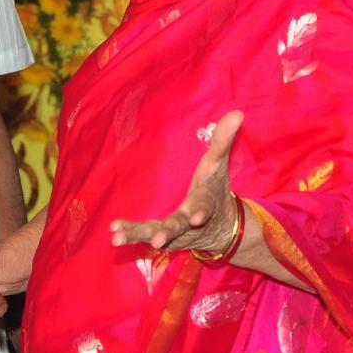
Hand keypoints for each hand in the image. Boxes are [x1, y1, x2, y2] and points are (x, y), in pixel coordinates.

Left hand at [110, 110, 242, 253]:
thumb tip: (237, 112)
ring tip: (119, 238)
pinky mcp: (164, 237)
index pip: (204, 206)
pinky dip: (131, 234)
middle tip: (158, 240)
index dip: (200, 211)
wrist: (222, 227)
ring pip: (158, 234)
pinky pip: (146, 235)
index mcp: (205, 202)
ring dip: (140, 235)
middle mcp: (191, 222)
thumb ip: (223, 140)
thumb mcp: (219, 163)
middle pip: (179, 226)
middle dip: (168, 231)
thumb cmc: (215, 187)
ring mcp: (177, 233)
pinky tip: (115, 234)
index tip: (196, 217)